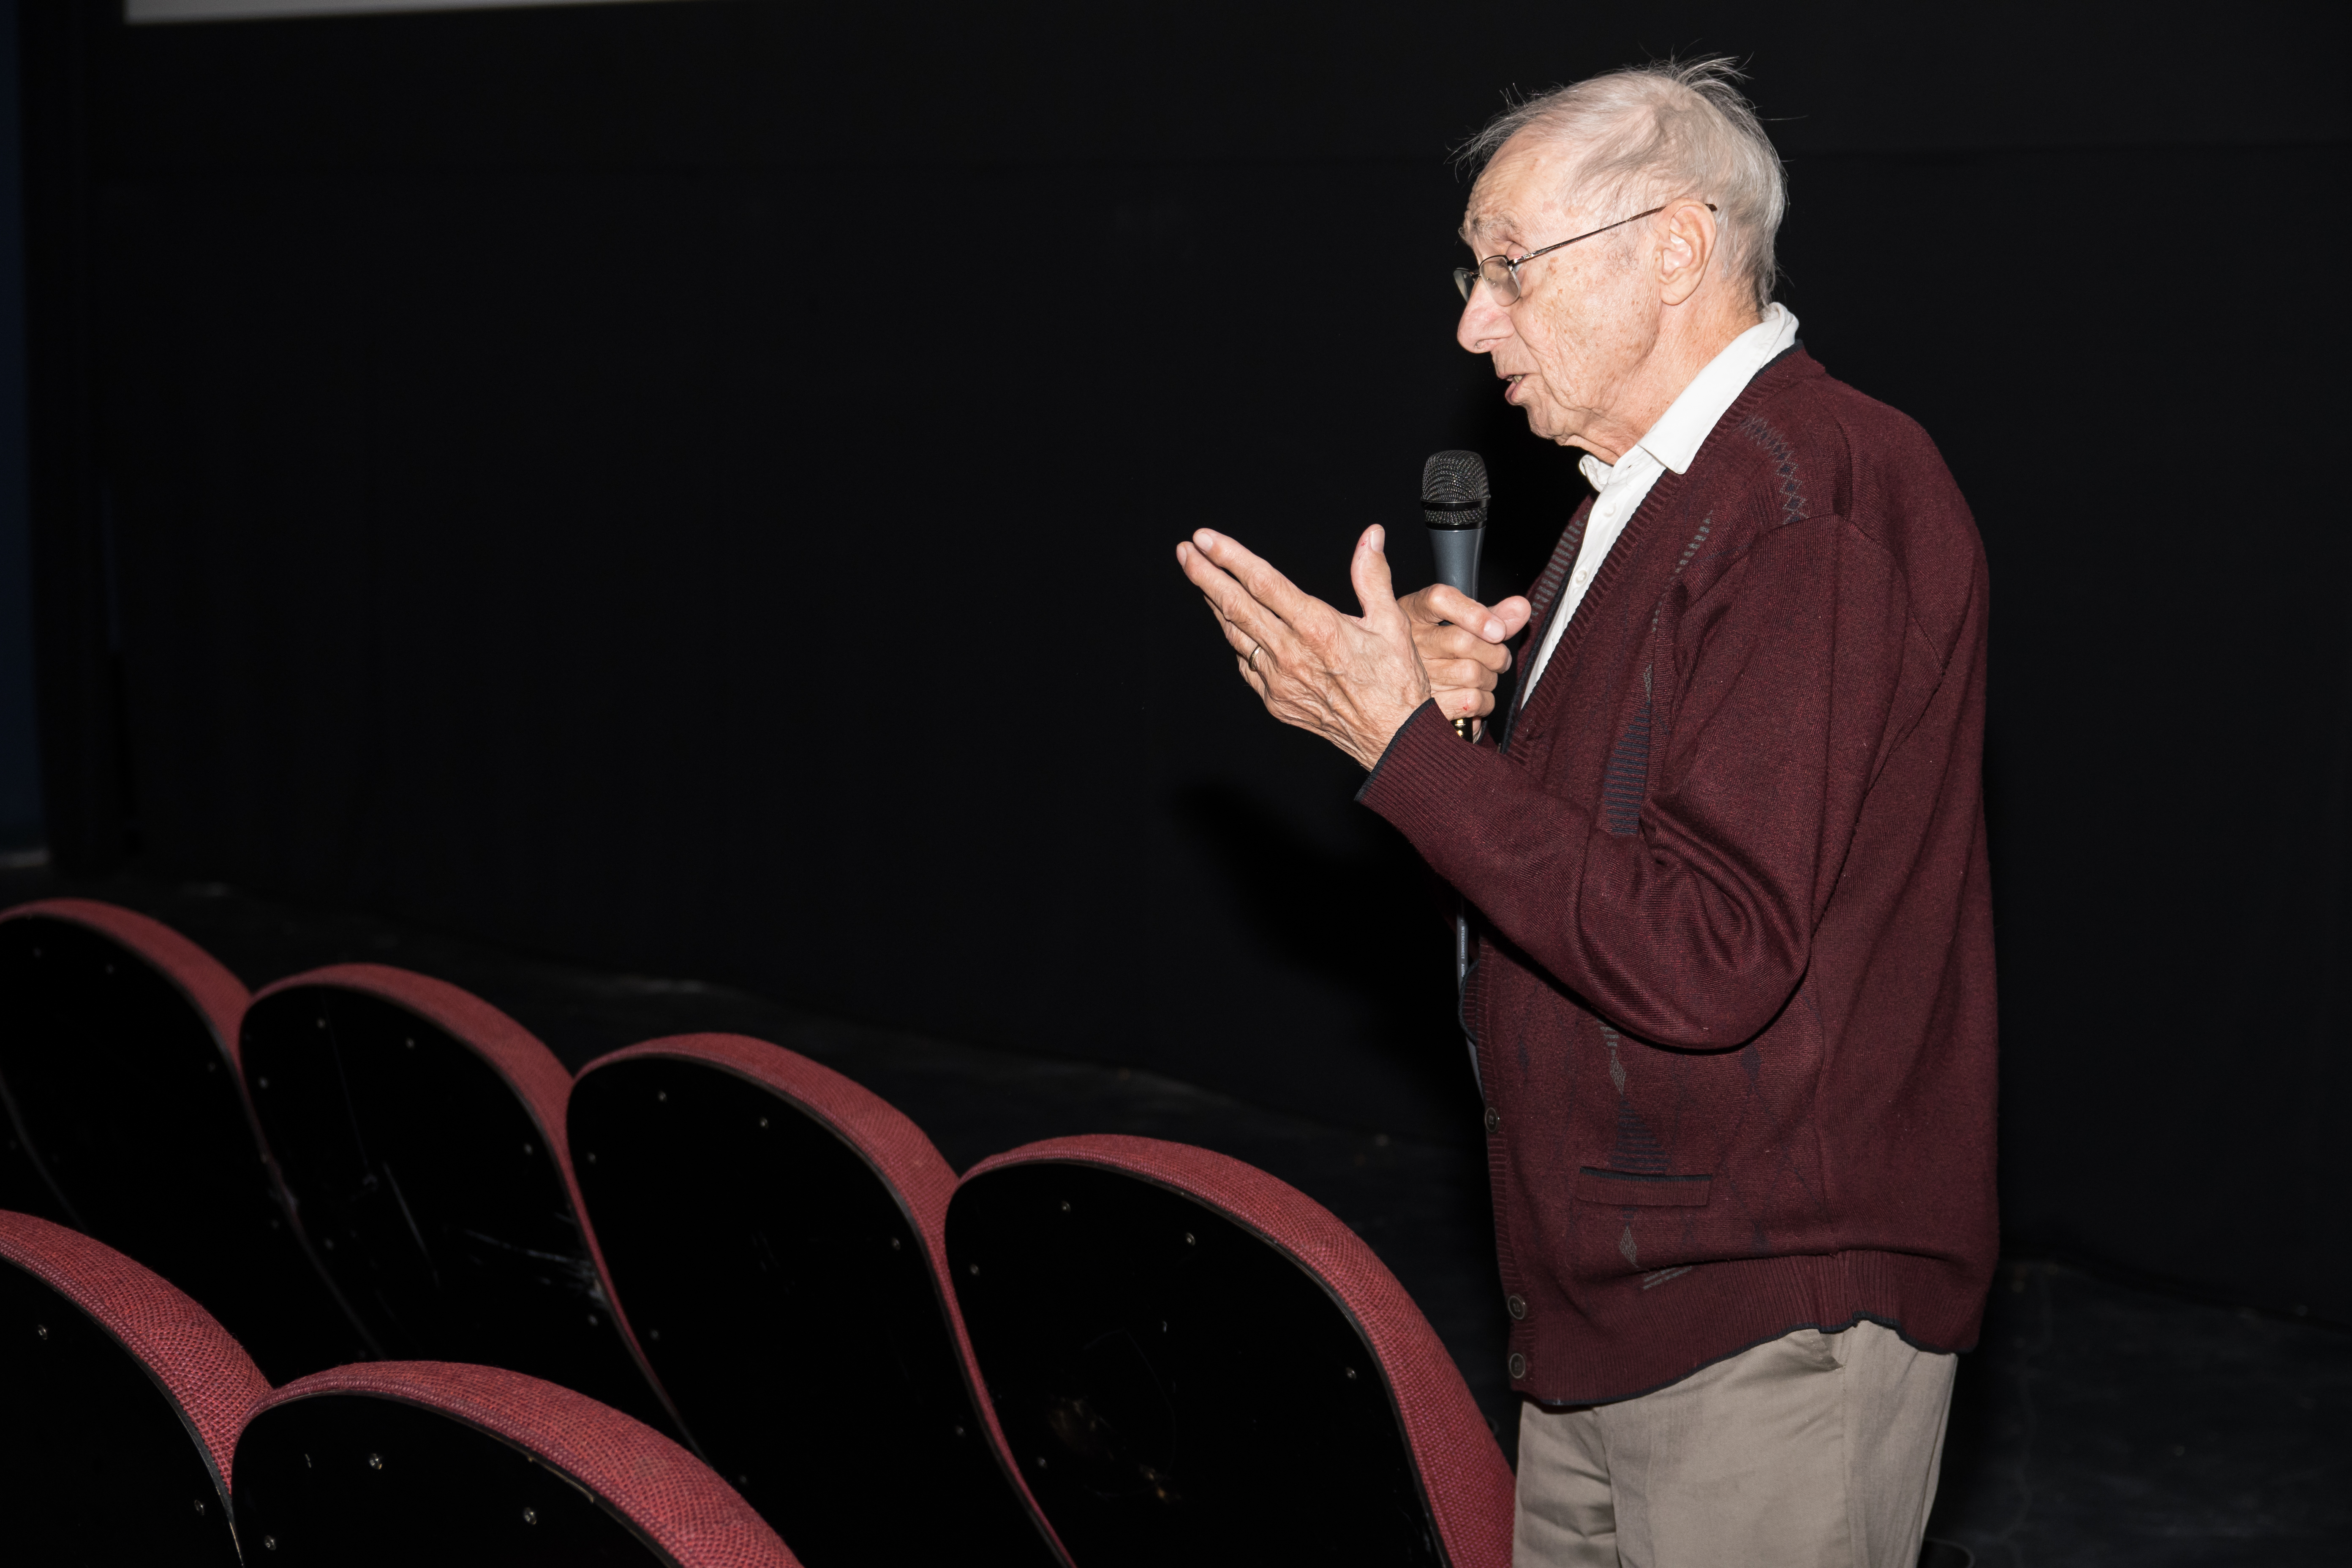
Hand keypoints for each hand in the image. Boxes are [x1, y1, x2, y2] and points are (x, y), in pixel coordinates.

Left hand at [1175, 524, 1431, 769]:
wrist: (1393, 740)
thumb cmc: (1396, 684)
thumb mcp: (1391, 623)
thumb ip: (1373, 576)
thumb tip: (1371, 537)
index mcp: (1318, 628)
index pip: (1264, 583)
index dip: (1230, 558)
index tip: (1205, 539)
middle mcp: (1292, 653)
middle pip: (1236, 606)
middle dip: (1205, 575)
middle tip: (1185, 551)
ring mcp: (1278, 680)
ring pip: (1236, 634)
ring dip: (1214, 603)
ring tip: (1200, 577)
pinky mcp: (1275, 700)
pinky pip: (1247, 664)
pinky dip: (1237, 639)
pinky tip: (1232, 623)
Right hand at [1396, 584, 1532, 737]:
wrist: (1410, 690)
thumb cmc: (1441, 651)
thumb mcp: (1460, 624)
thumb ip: (1492, 614)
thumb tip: (1520, 607)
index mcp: (1415, 612)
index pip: (1439, 600)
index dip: (1474, 614)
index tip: (1498, 630)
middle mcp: (1409, 642)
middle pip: (1464, 641)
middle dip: (1495, 653)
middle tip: (1497, 658)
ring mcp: (1413, 676)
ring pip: (1472, 673)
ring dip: (1490, 679)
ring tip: (1482, 678)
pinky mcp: (1425, 705)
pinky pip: (1471, 701)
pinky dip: (1484, 702)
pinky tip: (1476, 696)